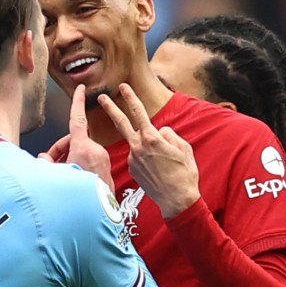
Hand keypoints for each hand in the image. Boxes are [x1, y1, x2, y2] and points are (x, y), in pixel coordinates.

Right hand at [39, 85, 113, 188]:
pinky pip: (89, 164)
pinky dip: (78, 169)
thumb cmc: (77, 198)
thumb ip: (45, 163)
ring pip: (81, 154)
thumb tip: (44, 159)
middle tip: (49, 165)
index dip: (76, 102)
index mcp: (83, 147)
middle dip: (60, 150)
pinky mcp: (107, 172)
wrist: (99, 216)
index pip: (78, 119)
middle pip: (74, 141)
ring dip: (69, 162)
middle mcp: (95, 151)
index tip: (80, 89)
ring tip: (59, 179)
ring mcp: (103, 162)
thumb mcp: (53, 176)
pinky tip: (70, 185)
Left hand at [98, 83, 199, 217]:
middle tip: (102, 97)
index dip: (130, 97)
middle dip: (111, 108)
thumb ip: (170, 135)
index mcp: (151, 138)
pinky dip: (146, 157)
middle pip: (121, 123)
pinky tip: (157, 169)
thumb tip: (160, 132)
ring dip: (145, 144)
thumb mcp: (184, 148)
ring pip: (137, 143)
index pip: (138, 112)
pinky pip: (139, 156)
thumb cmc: (184, 173)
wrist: (176, 199)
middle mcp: (138, 147)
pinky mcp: (131, 169)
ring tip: (163, 160)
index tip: (122, 87)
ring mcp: (132, 159)